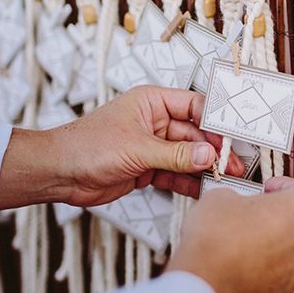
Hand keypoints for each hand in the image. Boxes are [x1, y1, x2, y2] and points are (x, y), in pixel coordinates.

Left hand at [0, 86, 244, 209]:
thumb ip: (177, 154)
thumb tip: (209, 155)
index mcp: (152, 102)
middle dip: (213, 150)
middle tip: (234, 164)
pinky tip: (203, 189)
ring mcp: (151, 146)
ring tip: (225, 179)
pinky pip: (174, 173)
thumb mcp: (138, 149)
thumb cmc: (87, 146)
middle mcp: (154, 122)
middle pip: (194, 134)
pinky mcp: (146, 168)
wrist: (59, 174)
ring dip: (203, 167)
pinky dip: (188, 182)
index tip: (234, 135)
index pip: (193, 106)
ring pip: (186, 155)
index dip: (215, 120)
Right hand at [166, 177, 293, 292]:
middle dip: (280, 216)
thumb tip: (234, 203)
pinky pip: (283, 273)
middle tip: (256, 213)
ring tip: (246, 240)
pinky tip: (245, 262)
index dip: (283, 185)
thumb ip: (239, 196)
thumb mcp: (221, 197)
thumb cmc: (217, 245)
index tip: (270, 188)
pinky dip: (269, 267)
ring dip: (275, 243)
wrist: (205, 289)